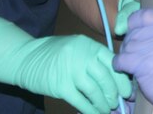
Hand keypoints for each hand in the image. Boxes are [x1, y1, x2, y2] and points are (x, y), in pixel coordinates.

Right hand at [0, 15, 130, 113]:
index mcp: (88, 45)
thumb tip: (115, 79)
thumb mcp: (77, 47)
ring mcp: (70, 71)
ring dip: (103, 104)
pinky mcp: (60, 86)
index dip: (122, 79)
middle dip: (114, 94)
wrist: (26, 57)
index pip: (112, 62)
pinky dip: (90, 110)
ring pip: (95, 91)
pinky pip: (81, 101)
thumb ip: (94, 58)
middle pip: (105, 78)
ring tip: (106, 110)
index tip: (126, 90)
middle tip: (117, 103)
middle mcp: (81, 56)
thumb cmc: (55, 53)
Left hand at [113, 9, 152, 113]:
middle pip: (134, 32)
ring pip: (127, 46)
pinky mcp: (147, 64)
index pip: (146, 15)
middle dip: (129, 43)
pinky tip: (123, 68)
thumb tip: (130, 27)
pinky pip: (122, 59)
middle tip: (131, 53)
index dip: (134, 22)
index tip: (129, 29)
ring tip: (131, 63)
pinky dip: (119, 64)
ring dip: (125, 55)